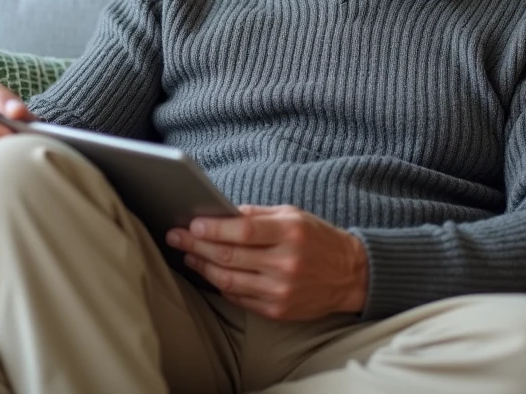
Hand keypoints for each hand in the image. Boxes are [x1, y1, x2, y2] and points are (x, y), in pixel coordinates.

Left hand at [166, 205, 367, 320]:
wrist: (350, 275)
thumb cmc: (318, 239)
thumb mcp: (293, 215)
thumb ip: (257, 215)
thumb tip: (220, 214)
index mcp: (290, 233)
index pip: (242, 232)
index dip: (213, 229)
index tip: (191, 225)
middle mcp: (285, 263)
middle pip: (229, 256)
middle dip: (196, 246)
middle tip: (176, 237)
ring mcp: (280, 290)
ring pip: (228, 280)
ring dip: (202, 266)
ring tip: (188, 255)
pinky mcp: (277, 310)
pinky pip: (238, 297)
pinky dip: (220, 284)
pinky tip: (210, 272)